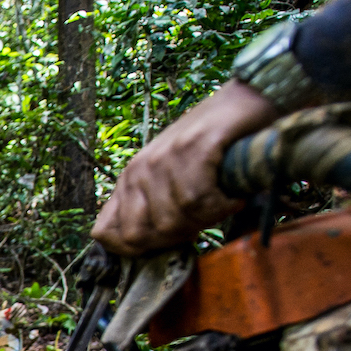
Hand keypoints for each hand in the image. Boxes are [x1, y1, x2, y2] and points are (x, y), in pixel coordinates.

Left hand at [92, 81, 280, 255]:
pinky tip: (232, 197)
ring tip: (221, 202)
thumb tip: (137, 246)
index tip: (168, 240)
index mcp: (128, 180)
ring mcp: (163, 158)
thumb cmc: (210, 146)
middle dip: (174, 239)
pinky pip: (199, 200)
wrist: (245, 102)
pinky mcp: (192, 148)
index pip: (105, 233)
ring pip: (173, 220)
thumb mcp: (168, 178)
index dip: (135, 249)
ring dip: (205, 220)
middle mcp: (138, 169)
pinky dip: (222, 206)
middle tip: (202, 222)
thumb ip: (149, 207)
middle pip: (140, 235)